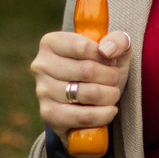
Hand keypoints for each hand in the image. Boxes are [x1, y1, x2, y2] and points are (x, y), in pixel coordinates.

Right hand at [30, 29, 132, 144]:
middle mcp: (41, 65)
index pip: (83, 47)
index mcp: (51, 43)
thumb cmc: (100, 68)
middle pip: (87, 70)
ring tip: (112, 93)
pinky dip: (104, 114)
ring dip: (110, 95)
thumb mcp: (113, 50)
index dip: (105, 56)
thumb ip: (117, 41)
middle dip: (111, 76)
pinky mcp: (49, 114)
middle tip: (115, 79)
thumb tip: (106, 50)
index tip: (111, 61)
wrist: (89, 100)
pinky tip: (109, 110)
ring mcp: (42, 91)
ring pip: (89, 93)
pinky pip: (84, 116)